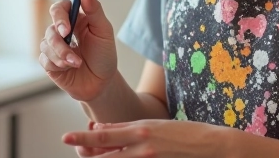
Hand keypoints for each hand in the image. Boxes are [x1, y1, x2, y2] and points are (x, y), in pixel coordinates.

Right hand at [39, 0, 118, 101]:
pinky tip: (70, 68)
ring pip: (46, 45)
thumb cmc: (104, 56)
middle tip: (69, 46)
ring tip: (78, 63)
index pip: (60, 8)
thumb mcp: (104, 32)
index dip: (59, 15)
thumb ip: (94, 10)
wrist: (101, 84)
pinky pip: (45, 59)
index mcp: (76, 20)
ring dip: (62, 55)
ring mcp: (54, 47)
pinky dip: (57, 64)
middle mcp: (63, 32)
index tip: (66, 27)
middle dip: (58, 40)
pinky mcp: (49, 62)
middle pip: (51, 28)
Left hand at [62, 120, 235, 157]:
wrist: (211, 145)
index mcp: (141, 130)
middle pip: (104, 155)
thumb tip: (100, 128)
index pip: (104, 135)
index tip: (67, 137)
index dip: (83, 138)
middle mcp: (142, 147)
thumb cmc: (183, 133)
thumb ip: (126, 130)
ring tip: (92, 154)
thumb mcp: (154, 125)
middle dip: (86, 152)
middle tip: (74, 147)